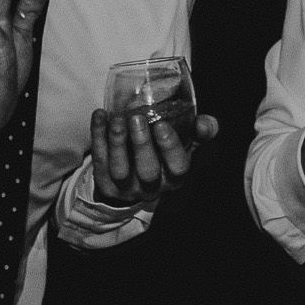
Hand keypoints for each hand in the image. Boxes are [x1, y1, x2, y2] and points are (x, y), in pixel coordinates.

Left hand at [89, 107, 218, 207]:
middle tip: (137, 118)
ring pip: (120, 168)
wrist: (134, 183)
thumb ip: (198, 133)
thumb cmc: (164, 157)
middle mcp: (151, 187)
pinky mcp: (105, 185)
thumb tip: (206, 123)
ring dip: (117, 142)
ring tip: (117, 118)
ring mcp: (126, 188)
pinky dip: (98, 137)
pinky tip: (100, 116)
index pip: (177, 167)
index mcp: (174, 177)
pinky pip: (100, 161)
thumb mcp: (185, 147)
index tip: (162, 124)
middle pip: (146, 170)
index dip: (169, 147)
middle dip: (141, 144)